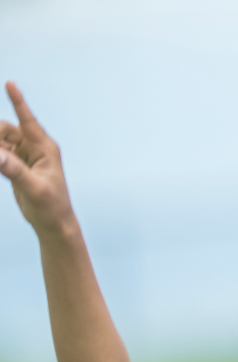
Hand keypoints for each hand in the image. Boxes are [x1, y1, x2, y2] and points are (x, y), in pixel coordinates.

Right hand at [0, 81, 73, 232]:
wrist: (53, 222)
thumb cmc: (51, 206)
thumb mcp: (34, 188)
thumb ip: (15, 171)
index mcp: (45, 148)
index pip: (28, 120)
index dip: (18, 101)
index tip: (9, 83)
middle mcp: (34, 148)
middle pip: (5, 130)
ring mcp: (24, 157)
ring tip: (1, 163)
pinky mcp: (15, 166)